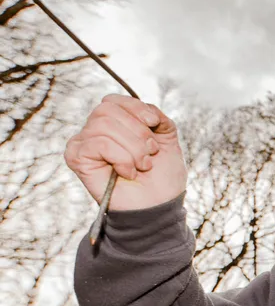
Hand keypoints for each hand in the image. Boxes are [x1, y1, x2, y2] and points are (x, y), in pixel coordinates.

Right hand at [63, 94, 186, 210]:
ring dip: (133, 148)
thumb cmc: (162, 175)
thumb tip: (147, 110)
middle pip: (107, 109)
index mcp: (113, 124)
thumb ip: (156, 116)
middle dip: (137, 132)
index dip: (136, 109)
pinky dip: (122, 157)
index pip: (113, 100)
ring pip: (104, 125)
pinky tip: (128, 173)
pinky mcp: (76, 158)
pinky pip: (98, 143)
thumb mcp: (167, 137)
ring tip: (141, 166)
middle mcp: (93, 132)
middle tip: (149, 154)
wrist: (159, 205)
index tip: (154, 124)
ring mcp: (82, 144)